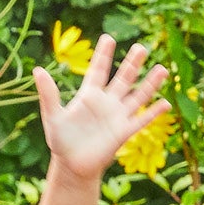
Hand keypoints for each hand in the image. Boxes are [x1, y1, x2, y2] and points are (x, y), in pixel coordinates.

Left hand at [33, 34, 167, 182]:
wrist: (72, 167)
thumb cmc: (60, 141)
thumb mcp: (52, 117)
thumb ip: (48, 94)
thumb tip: (38, 70)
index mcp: (89, 95)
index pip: (98, 70)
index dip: (102, 55)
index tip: (108, 37)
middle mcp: (107, 102)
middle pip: (123, 78)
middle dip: (132, 64)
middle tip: (141, 47)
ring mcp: (117, 116)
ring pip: (137, 96)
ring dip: (150, 84)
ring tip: (162, 69)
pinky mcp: (124, 133)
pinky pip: (141, 120)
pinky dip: (153, 113)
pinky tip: (165, 103)